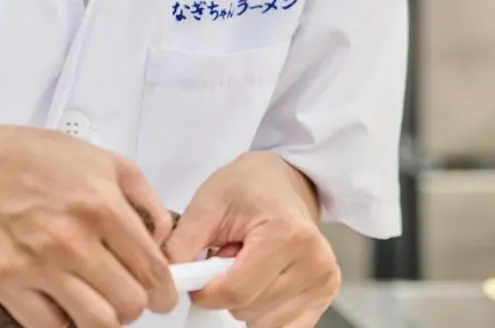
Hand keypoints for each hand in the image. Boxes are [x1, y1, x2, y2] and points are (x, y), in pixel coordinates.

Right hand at [0, 126, 178, 327]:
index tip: (161, 295)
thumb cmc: (40, 160)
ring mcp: (38, 263)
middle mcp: (71, 237)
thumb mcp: (105, 161)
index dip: (164, 292)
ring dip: (103, 316)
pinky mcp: (9, 283)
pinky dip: (64, 321)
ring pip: (98, 324)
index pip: (154, 273)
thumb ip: (145, 200)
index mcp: (101, 204)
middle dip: (134, 302)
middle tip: (123, 290)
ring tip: (95, 299)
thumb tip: (164, 244)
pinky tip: (63, 301)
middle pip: (130, 304)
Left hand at [165, 151, 338, 327]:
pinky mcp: (325, 294)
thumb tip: (169, 277)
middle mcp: (314, 262)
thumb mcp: (208, 202)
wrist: (282, 181)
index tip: (195, 279)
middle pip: (250, 309)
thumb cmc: (246, 187)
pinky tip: (262, 279)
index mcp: (286, 234)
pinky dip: (263, 310)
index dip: (206, 293)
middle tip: (227, 258)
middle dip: (226, 292)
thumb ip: (184, 241)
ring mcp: (324, 281)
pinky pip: (284, 327)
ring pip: (264, 322)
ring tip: (247, 264)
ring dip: (245, 301)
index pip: (237, 292)